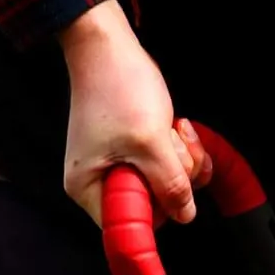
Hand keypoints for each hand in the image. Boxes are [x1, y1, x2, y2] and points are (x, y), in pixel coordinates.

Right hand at [58, 0, 211, 225]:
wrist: (110, 46)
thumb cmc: (116, 87)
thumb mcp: (150, 142)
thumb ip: (171, 185)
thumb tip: (186, 215)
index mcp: (89, 188)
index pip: (128, 228)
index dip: (154, 216)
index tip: (169, 196)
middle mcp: (103, 183)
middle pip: (156, 209)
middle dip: (174, 178)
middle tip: (169, 146)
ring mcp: (124, 169)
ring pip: (170, 188)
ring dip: (183, 160)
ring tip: (170, 130)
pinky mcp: (141, 155)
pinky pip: (173, 169)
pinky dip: (183, 151)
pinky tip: (176, 128)